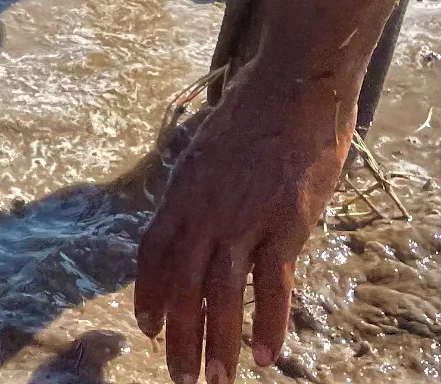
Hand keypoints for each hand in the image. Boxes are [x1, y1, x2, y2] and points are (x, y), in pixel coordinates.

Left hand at [133, 81, 351, 382]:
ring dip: (217, 341)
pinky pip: (270, 284)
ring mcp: (244, 218)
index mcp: (183, 190)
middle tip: (180, 374)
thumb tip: (197, 222)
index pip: (153, 252)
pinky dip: (266, 323)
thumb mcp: (210, 151)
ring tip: (216, 379)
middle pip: (181, 283)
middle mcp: (205, 209)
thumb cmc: (256, 114)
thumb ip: (202, 190)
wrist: (295, 85)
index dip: (147, 293)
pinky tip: (265, 355)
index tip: (145, 327)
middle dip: (178, 334)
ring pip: (220, 293)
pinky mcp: (285, 224)